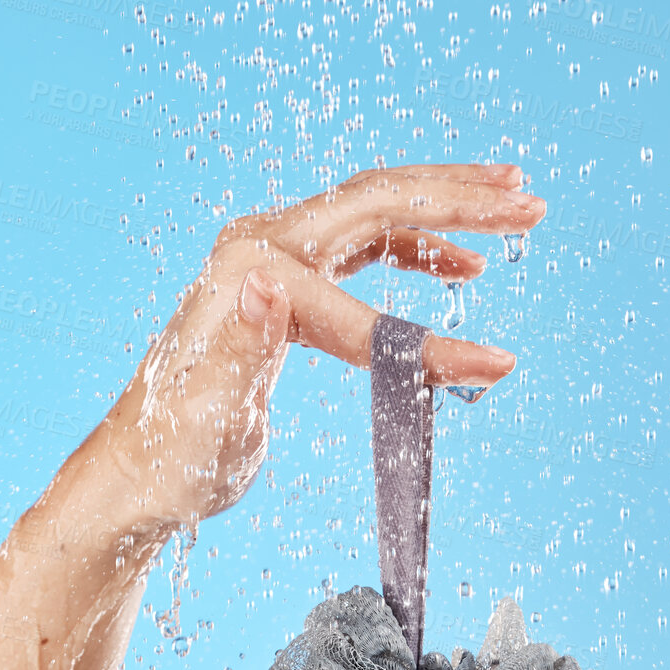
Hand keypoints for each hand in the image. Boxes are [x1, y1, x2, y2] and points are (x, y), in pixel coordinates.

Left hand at [100, 163, 545, 530]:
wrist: (138, 470)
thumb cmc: (174, 455)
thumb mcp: (210, 416)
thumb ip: (243, 349)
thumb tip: (265, 283)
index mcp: (249, 276)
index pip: (361, 306)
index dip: (429, 341)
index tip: (495, 366)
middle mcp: (259, 249)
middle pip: (378, 205)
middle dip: (458, 202)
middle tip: (530, 199)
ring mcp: (270, 260)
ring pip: (374, 215)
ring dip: (445, 212)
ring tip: (512, 211)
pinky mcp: (281, 283)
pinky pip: (360, 248)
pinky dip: (413, 250)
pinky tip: (457, 266)